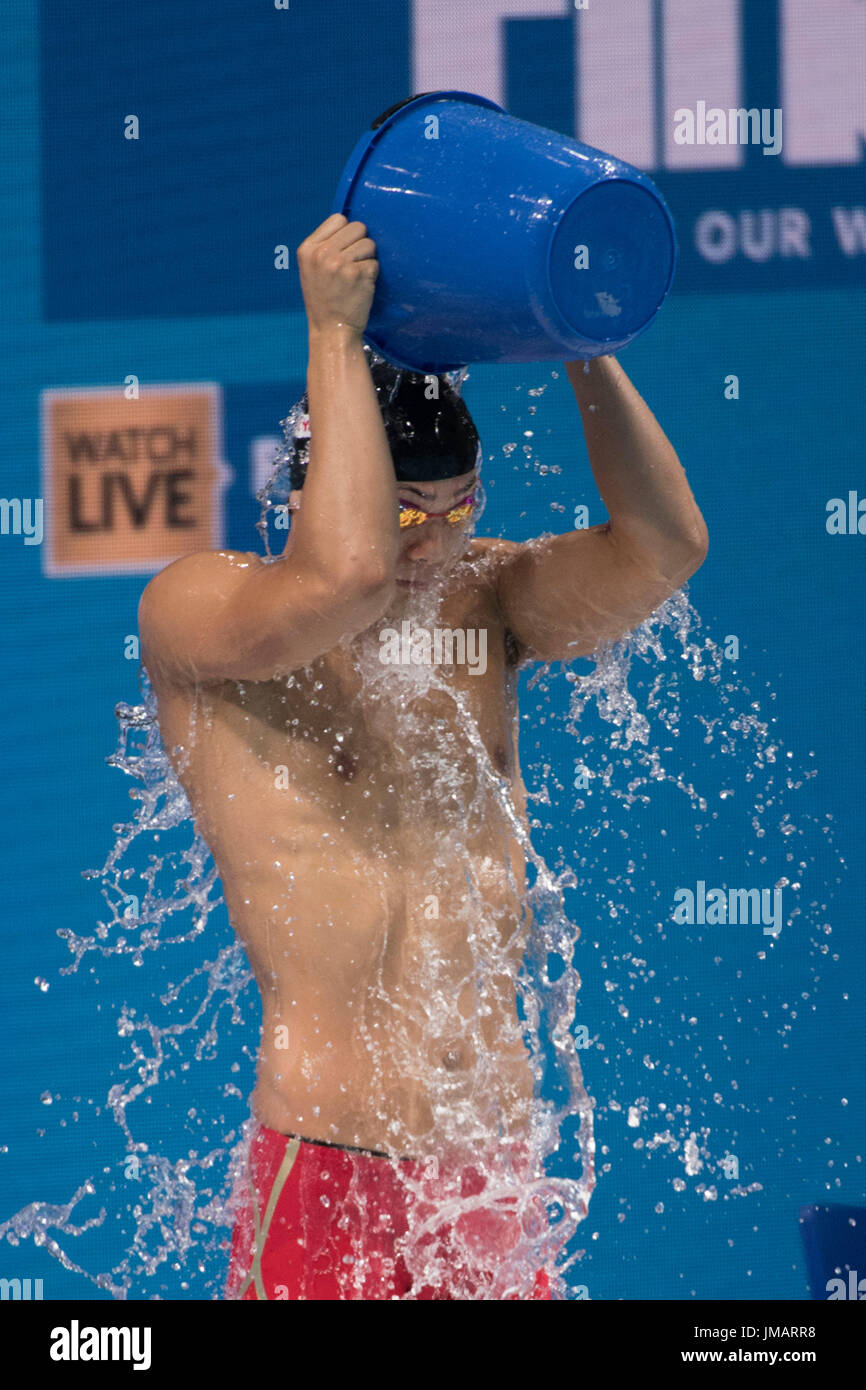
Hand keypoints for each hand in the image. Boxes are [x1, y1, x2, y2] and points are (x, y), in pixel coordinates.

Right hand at [297, 213, 378, 338]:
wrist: (331, 330)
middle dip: (360, 243)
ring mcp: (341, 263)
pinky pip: (375, 263)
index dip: (346, 233)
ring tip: (355, 277)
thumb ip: (325, 246)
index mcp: (308, 249)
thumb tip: (350, 225)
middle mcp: (323, 253)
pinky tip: (361, 287)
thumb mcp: (311, 269)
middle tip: (353, 264)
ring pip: (369, 244)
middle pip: (357, 227)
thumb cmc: (323, 300)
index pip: (338, 219)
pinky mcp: (359, 274)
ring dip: (368, 259)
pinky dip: (372, 275)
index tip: (343, 250)